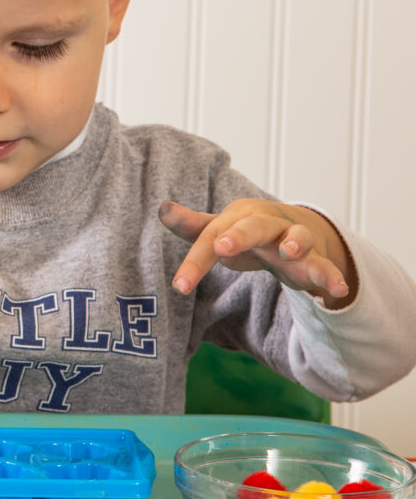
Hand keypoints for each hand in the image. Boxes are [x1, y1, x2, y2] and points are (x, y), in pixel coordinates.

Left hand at [158, 198, 356, 308]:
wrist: (291, 228)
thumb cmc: (244, 232)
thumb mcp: (218, 229)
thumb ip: (191, 225)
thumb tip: (162, 209)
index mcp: (236, 218)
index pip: (210, 239)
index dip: (195, 263)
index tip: (180, 286)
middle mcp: (265, 224)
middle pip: (252, 226)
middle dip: (238, 235)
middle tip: (222, 246)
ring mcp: (292, 238)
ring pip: (296, 236)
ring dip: (293, 241)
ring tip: (289, 251)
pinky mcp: (313, 258)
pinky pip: (323, 265)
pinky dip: (330, 276)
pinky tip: (337, 289)